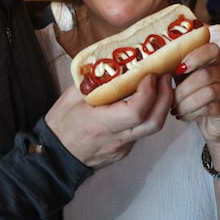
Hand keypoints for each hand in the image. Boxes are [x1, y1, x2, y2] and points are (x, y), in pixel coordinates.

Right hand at [44, 73, 173, 167]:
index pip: (136, 111)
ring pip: (151, 128)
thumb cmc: (60, 125)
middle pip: (154, 122)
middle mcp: (115, 139)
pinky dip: (149, 113)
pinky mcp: (124, 150)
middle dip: (165, 96)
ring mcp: (122, 148)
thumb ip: (94, 80)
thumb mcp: (72, 96)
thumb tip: (113, 61)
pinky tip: (145, 101)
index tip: (150, 75)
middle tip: (165, 76)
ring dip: (161, 104)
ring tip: (160, 85)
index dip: (149, 91)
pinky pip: (142, 131)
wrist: (54, 158)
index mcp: (100, 124)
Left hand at [172, 42, 219, 144]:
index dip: (195, 57)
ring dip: (187, 101)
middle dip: (183, 88)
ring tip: (175, 109)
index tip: (178, 69)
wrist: (212, 123)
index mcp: (215, 61)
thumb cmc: (196, 96)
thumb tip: (155, 58)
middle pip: (206, 74)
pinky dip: (192, 112)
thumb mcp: (184, 79)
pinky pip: (210, 108)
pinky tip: (183, 115)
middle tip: (170, 98)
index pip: (211, 49)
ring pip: (209, 92)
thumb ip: (175, 67)